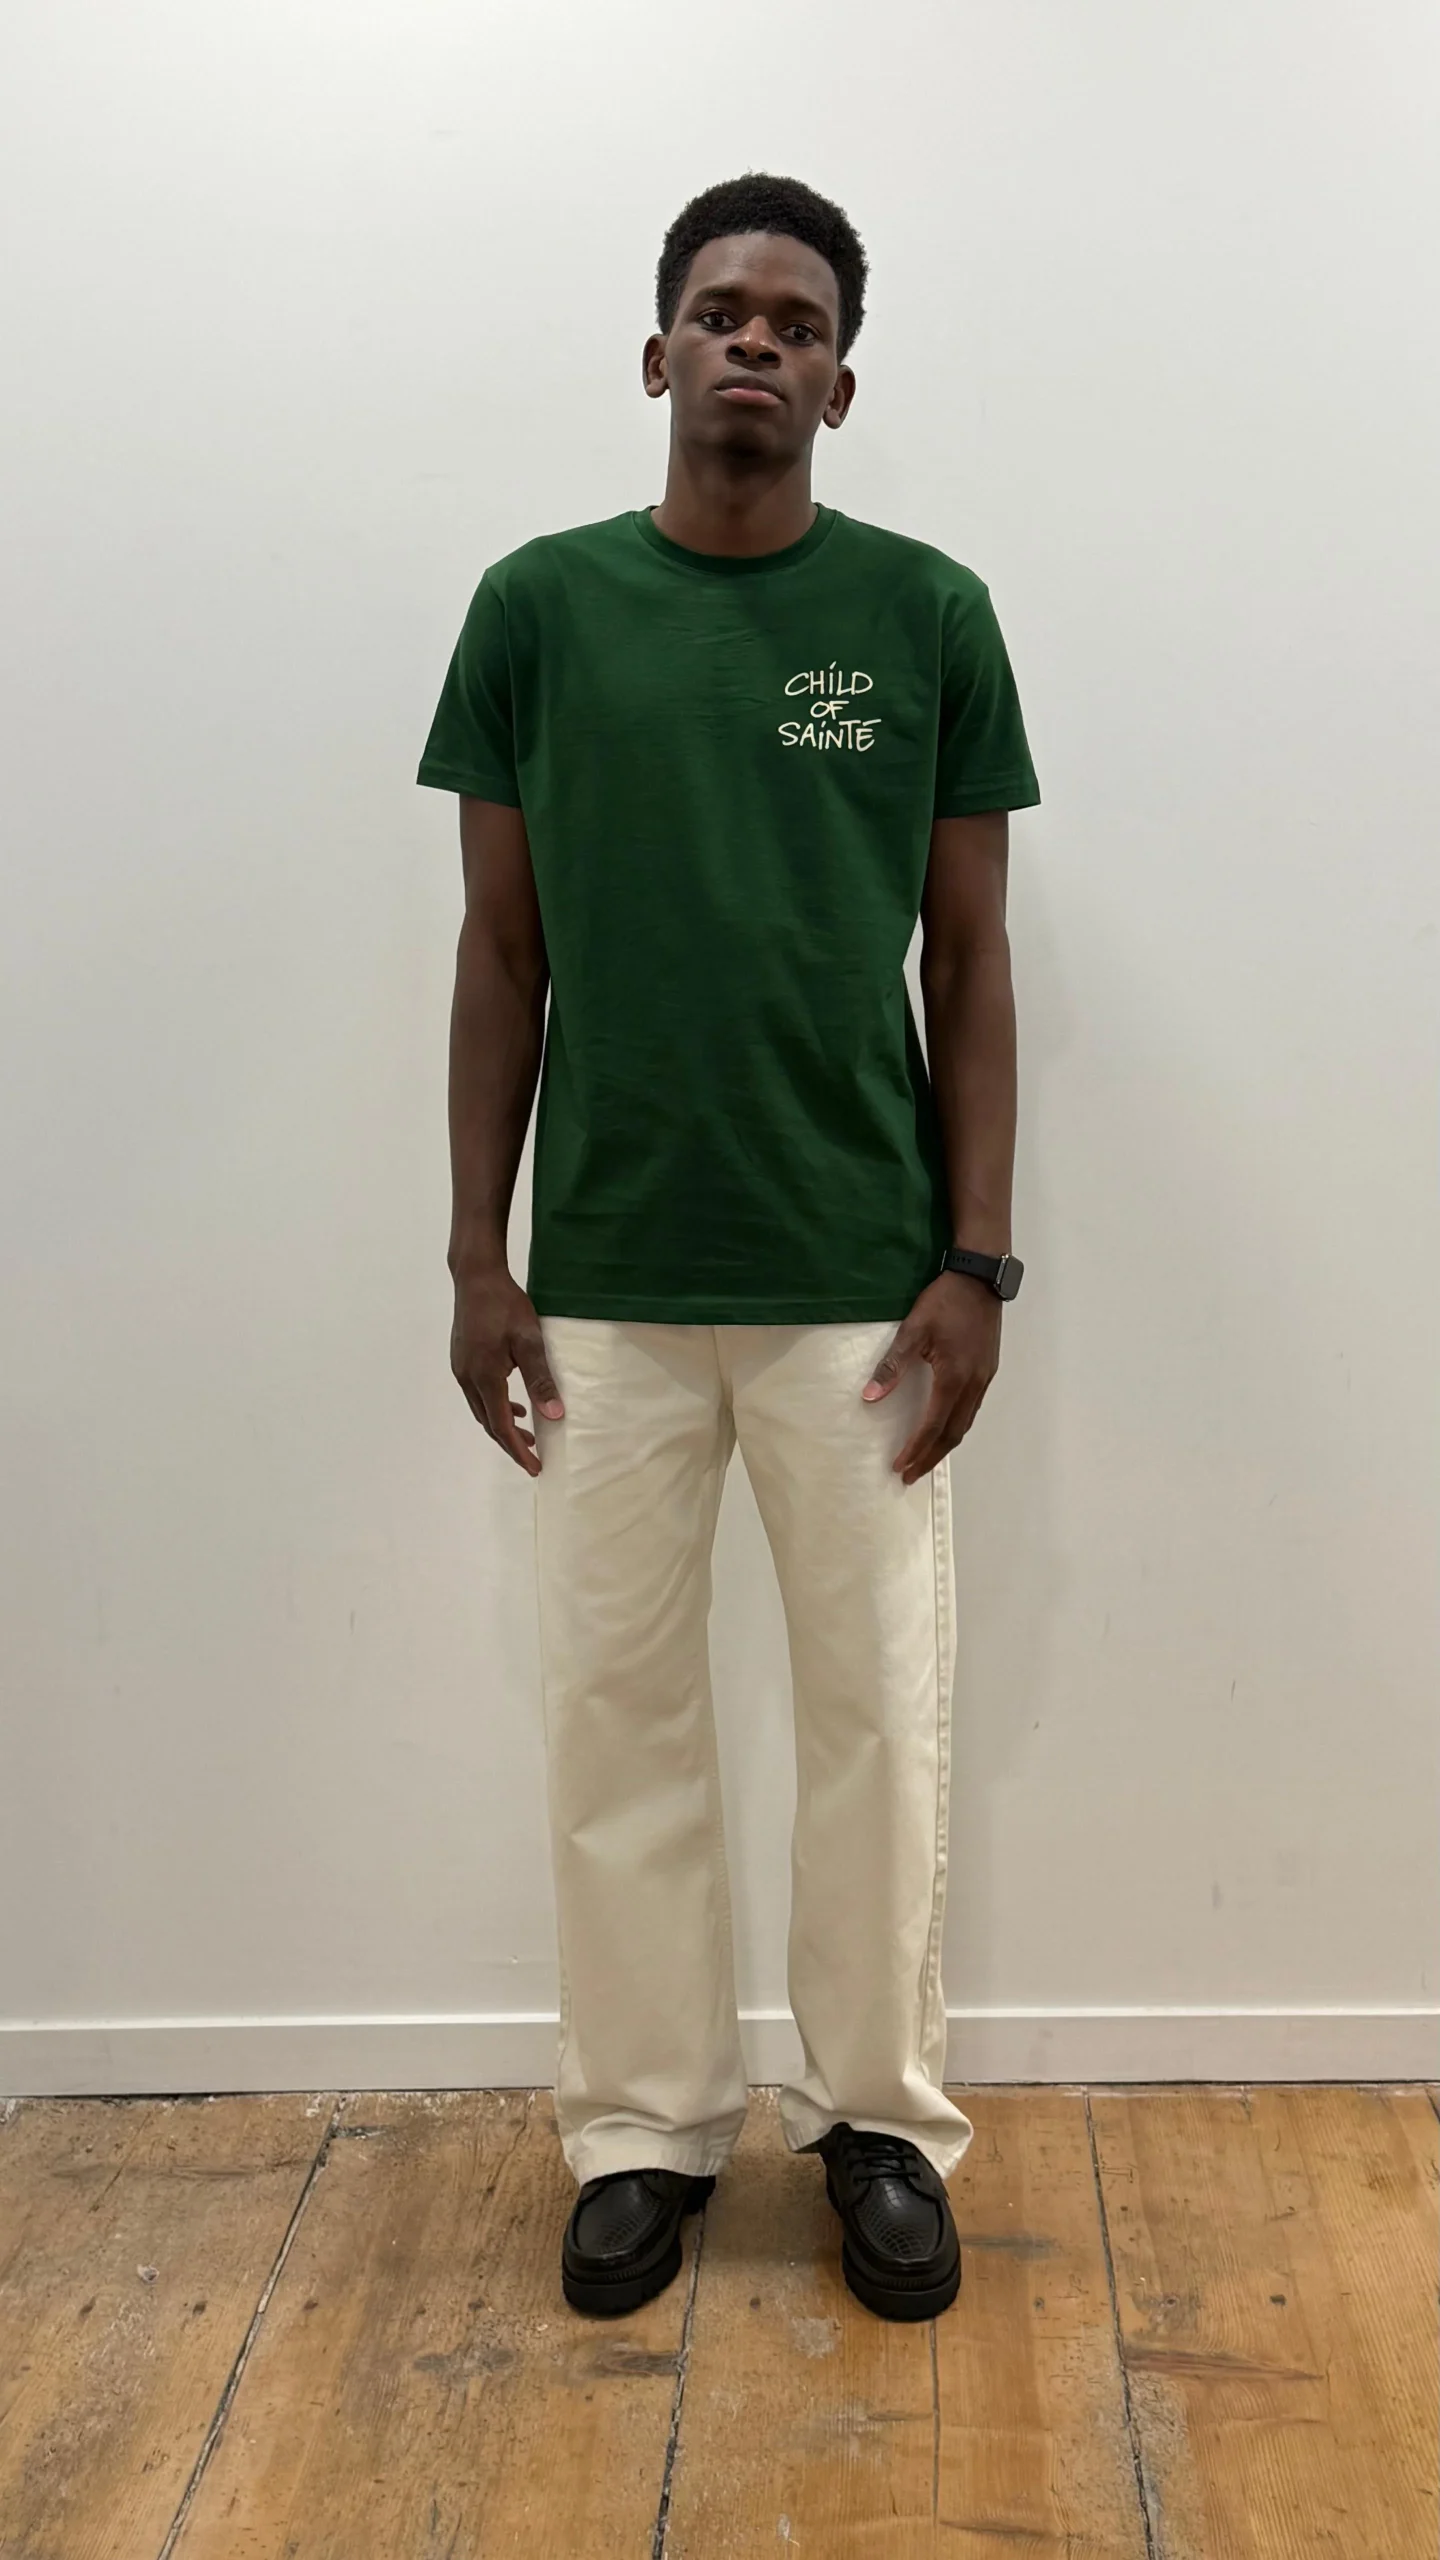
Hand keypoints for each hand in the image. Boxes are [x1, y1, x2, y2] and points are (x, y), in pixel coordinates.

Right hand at [450, 1268, 563, 1475]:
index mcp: (484, 1377)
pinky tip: (513, 1403)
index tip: (535, 1466)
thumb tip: (554, 1414)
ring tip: (526, 1434)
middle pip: (488, 1422)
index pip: (501, 1426)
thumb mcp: (529, 1341)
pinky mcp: (462, 1359)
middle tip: (533, 1456)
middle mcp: (467, 1378)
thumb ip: (540, 1378)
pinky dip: (495, 1406)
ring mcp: (461, 1369)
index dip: (518, 1450)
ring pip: (481, 1409)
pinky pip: (478, 1394)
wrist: (475, 1276)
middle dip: (510, 1443)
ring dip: (502, 1424)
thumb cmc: (505, 1305)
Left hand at [862, 1272, 1001, 1483]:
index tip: (900, 1466)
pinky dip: (957, 1426)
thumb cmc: (945, 1301)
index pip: (933, 1425)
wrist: (980, 1277)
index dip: (916, 1449)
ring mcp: (984, 1377)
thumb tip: (870, 1397)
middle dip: (931, 1457)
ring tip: (925, 1458)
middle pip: (953, 1433)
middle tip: (910, 1475)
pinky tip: (945, 1427)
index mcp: (954, 1377)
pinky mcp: (988, 1369)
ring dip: (945, 1444)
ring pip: (966, 1423)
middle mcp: (973, 1384)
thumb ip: (892, 1366)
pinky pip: (972, 1408)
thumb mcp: (913, 1331)